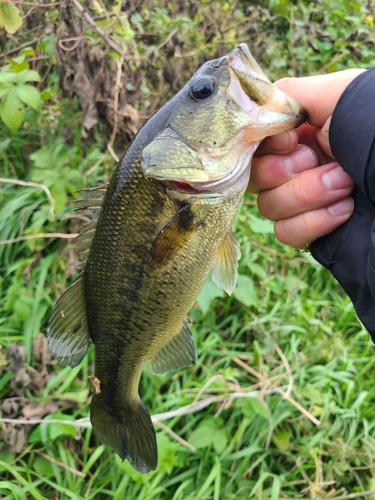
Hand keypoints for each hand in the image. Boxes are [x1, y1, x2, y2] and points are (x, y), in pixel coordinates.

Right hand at [249, 69, 364, 248]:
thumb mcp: (342, 95)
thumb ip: (291, 95)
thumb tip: (256, 111)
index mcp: (305, 128)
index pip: (255, 139)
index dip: (265, 144)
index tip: (292, 139)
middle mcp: (301, 161)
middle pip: (255, 175)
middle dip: (285, 171)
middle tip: (327, 163)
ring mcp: (305, 197)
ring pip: (268, 205)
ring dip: (305, 195)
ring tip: (345, 184)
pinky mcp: (313, 228)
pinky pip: (286, 232)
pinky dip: (311, 223)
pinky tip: (345, 209)